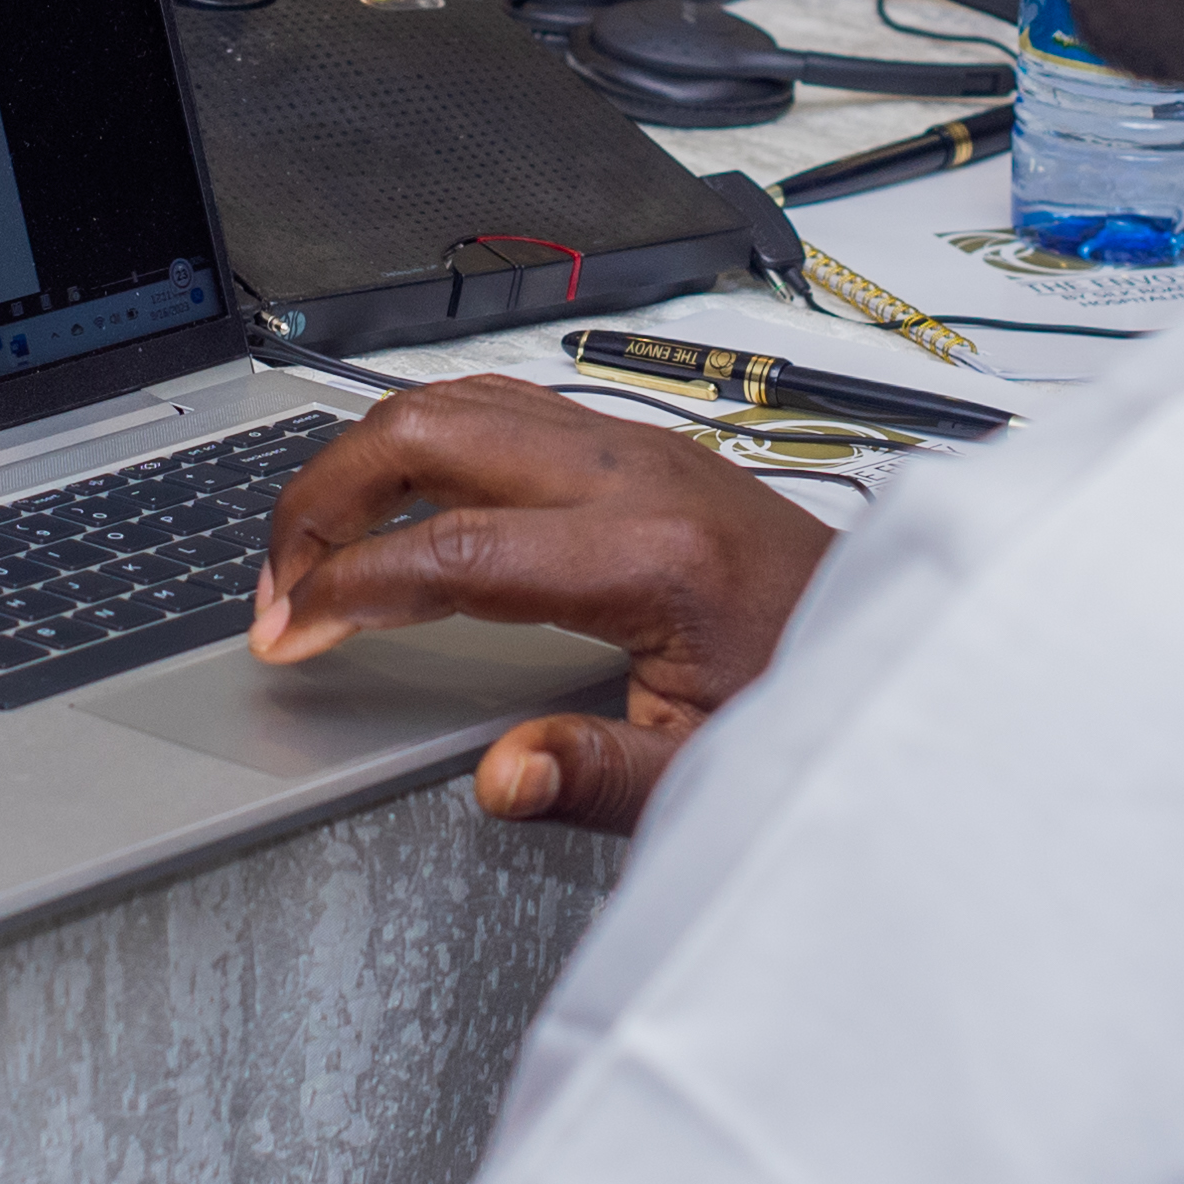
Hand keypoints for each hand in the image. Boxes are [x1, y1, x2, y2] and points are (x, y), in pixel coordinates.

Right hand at [253, 378, 827, 836]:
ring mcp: (635, 445)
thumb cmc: (816, 698)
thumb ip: (598, 777)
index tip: (289, 635)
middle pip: (428, 433)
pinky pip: (496, 408)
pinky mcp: (635, 445)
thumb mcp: (714, 771)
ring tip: (311, 553)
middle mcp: (639, 473)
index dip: (346, 590)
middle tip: (275, 590)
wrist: (907, 644)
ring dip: (361, 466)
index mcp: (651, 553)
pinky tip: (389, 505)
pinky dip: (416, 446)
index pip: (452, 552)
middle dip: (322, 503)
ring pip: (454, 402)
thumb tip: (502, 781)